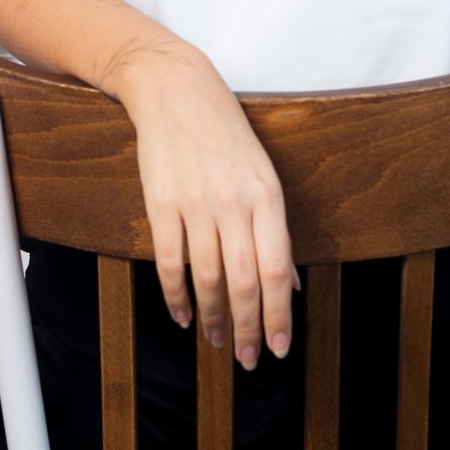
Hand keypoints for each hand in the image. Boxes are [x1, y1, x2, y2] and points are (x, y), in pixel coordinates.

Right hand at [105, 37, 299, 368]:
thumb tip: (288, 285)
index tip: (280, 346)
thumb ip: (275, 232)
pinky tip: (184, 315)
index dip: (278, 314)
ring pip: (208, 278)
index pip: (277, 270)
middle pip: (244, 282)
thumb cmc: (226, 135)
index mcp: (268, 196)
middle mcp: (235, 203)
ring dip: (213, 317)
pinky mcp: (161, 203)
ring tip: (216, 341)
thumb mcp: (264, 176)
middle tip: (247, 358)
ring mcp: (196, 203)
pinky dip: (176, 295)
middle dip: (247, 328)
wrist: (176, 91)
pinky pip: (170, 262)